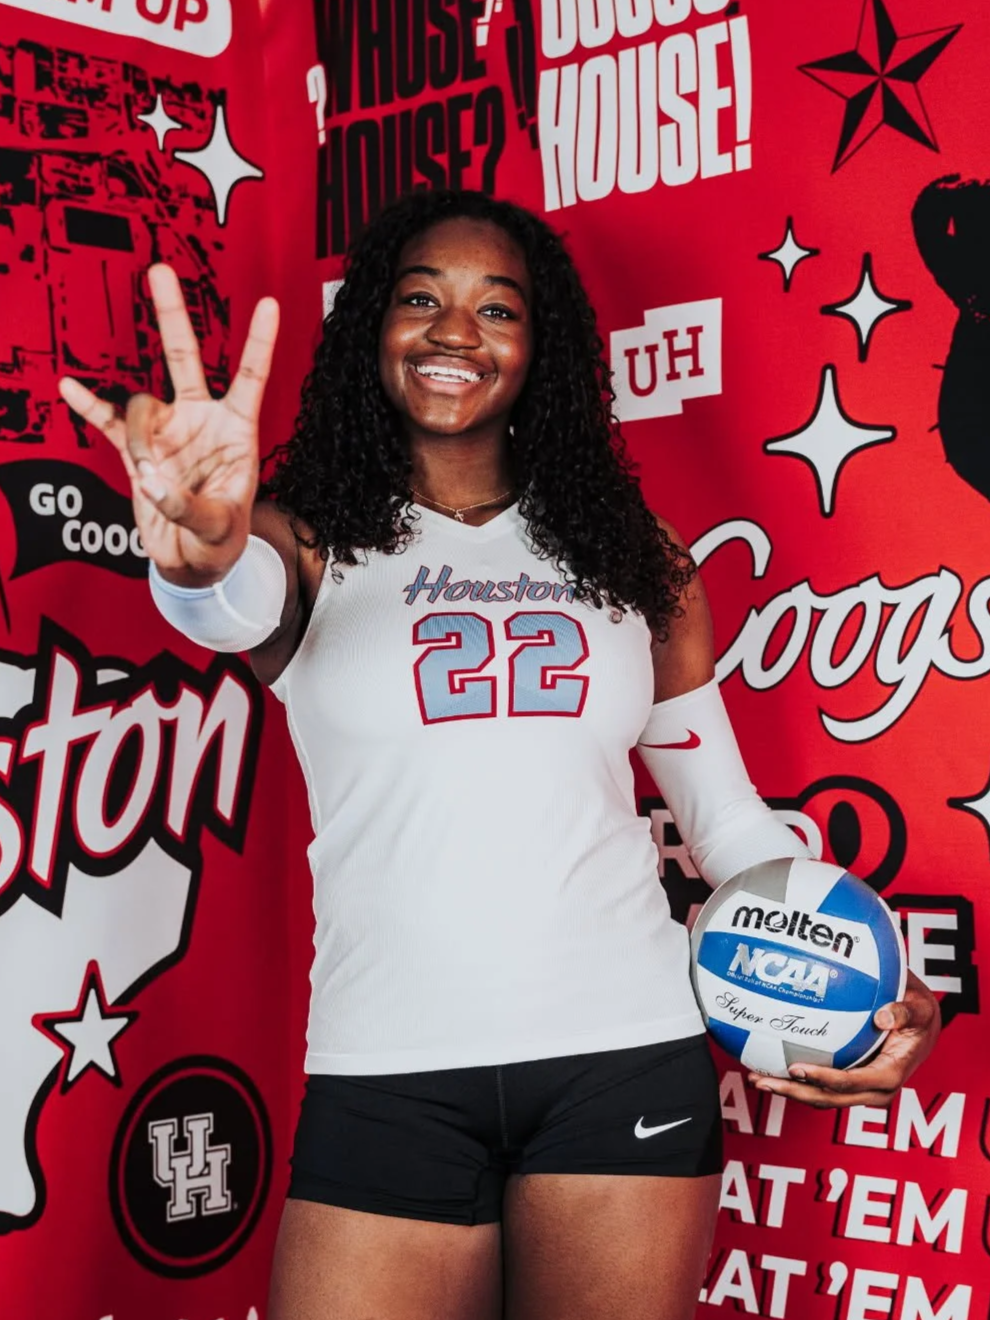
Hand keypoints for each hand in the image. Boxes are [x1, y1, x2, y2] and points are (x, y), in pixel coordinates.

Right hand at [58, 264, 279, 584]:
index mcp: (236, 432)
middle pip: (185, 357)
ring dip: (138, 439)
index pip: (249, 379)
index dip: (258, 343)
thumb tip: (150, 480)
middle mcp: (200, 421)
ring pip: (140, 406)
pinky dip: (89, 407)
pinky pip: (108, 423)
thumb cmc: (220, 541)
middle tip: (160, 271)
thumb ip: (187, 506)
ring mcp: (166, 432)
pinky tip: (69, 387)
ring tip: (149, 479)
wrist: (192, 562)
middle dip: (172, 315)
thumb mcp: (217, 527)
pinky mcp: (137, 451)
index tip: (268, 303)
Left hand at [748, 970, 940, 1108]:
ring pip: (820, 1097)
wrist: (923, 1027)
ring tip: (756, 1077)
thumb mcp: (919, 1008)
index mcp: (890, 1076)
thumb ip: (904, 1011)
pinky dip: (795, 1080)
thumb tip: (882, 1015)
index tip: (796, 1068)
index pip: (852, 1083)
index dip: (824, 1080)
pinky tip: (770, 1065)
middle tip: (762, 1078)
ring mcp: (860, 1090)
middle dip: (794, 1092)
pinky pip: (820, 1085)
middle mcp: (873, 1090)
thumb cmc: (919, 1015)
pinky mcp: (850, 1083)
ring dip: (788, 1090)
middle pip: (828, 1098)